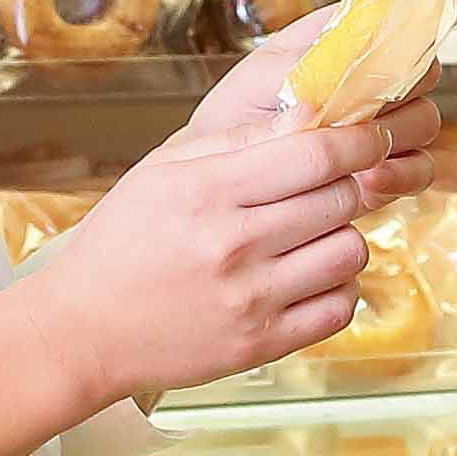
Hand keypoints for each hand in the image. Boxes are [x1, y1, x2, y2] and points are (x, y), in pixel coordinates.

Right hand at [16, 14, 435, 407]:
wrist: (83, 330)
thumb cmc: (122, 242)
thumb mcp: (164, 171)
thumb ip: (237, 141)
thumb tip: (310, 111)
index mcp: (207, 191)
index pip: (315, 153)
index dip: (360, 138)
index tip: (373, 133)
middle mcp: (233, 244)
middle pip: (341, 198)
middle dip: (352, 183)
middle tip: (338, 182)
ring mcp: (251, 299)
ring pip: (349, 252)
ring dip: (343, 236)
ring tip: (314, 233)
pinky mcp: (262, 344)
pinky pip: (338, 307)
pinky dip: (336, 287)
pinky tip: (308, 275)